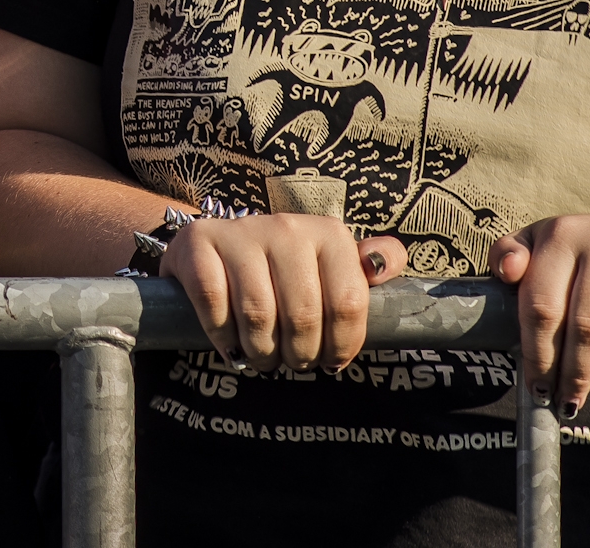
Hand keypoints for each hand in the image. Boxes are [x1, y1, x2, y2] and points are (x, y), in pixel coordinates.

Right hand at [164, 213, 407, 373]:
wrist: (210, 248)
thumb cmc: (281, 270)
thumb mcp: (328, 265)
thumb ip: (364, 267)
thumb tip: (390, 260)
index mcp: (327, 233)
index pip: (347, 303)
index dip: (341, 344)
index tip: (331, 361)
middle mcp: (286, 226)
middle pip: (303, 316)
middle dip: (299, 354)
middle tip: (294, 362)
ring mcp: (241, 231)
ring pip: (258, 315)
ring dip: (261, 352)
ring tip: (264, 357)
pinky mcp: (199, 242)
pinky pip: (214, 304)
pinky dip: (223, 336)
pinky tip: (230, 343)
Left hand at [492, 215, 589, 415]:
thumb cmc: (587, 254)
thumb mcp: (541, 246)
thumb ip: (509, 255)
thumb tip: (508, 271)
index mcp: (562, 233)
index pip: (542, 306)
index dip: (538, 355)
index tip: (539, 388)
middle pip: (589, 322)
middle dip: (577, 372)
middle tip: (572, 401)